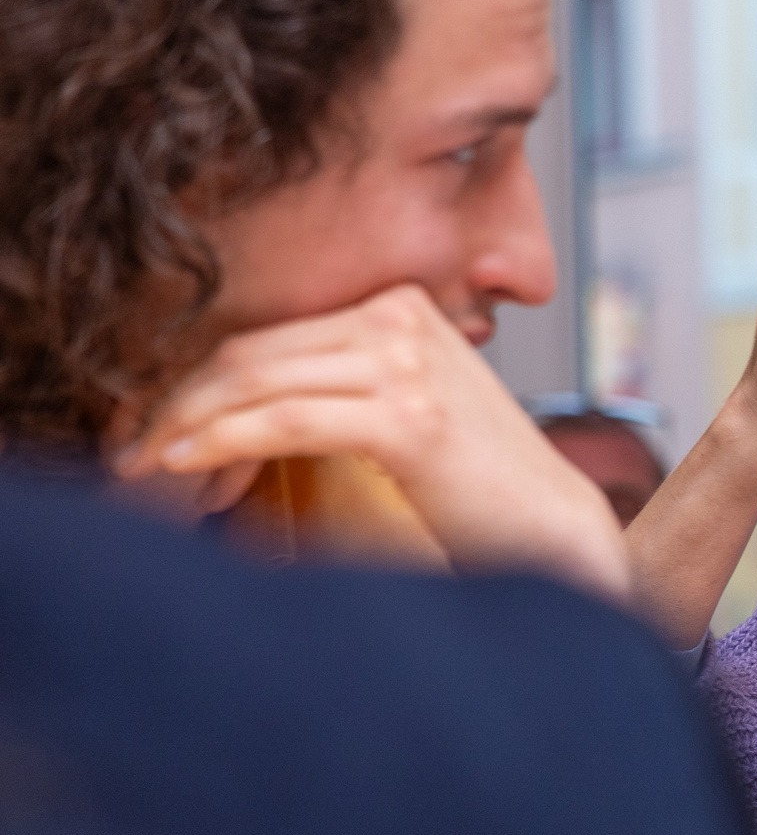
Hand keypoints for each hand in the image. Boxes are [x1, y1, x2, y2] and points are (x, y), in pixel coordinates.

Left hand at [112, 286, 629, 602]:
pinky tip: (182, 463)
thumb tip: (231, 401)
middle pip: (252, 350)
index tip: (149, 423)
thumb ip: (340, 386)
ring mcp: (408, 363)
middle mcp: (402, 318)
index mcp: (401, 305)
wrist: (553, 528)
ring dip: (184, 424)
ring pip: (257, 380)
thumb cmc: (478, 487)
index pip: (269, 334)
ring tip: (140, 464)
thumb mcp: (405, 411)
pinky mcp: (408, 416)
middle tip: (125, 447)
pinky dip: (223, 440)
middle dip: (174, 401)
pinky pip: (286, 418)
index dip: (195, 379)